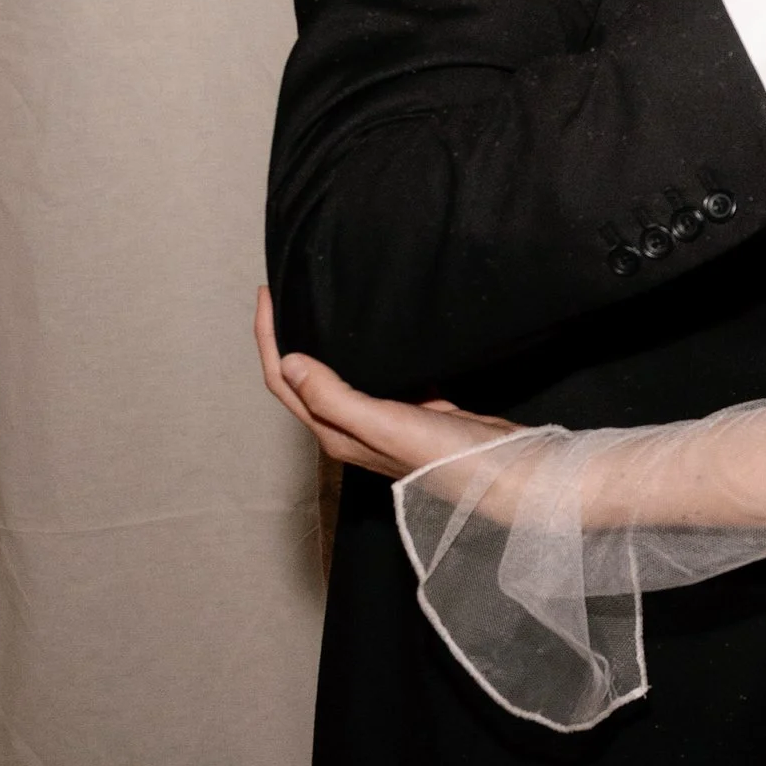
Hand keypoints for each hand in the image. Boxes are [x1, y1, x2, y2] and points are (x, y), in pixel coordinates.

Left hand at [255, 288, 518, 480]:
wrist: (498, 471)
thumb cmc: (440, 455)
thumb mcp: (380, 423)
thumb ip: (333, 396)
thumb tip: (289, 361)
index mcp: (334, 432)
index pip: (284, 381)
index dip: (268, 338)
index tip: (267, 295)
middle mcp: (351, 427)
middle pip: (304, 377)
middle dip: (287, 337)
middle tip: (284, 295)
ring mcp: (382, 418)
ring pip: (339, 373)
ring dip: (324, 342)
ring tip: (322, 306)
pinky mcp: (412, 408)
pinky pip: (378, 373)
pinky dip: (367, 349)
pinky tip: (377, 329)